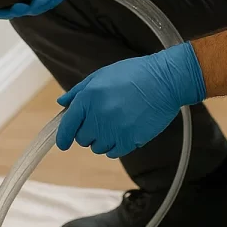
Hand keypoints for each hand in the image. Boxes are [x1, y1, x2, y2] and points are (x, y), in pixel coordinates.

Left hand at [55, 42, 205, 158]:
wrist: (164, 80)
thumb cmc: (133, 74)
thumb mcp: (101, 75)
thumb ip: (79, 91)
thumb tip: (62, 103)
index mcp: (88, 97)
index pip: (67, 125)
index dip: (63, 137)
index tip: (63, 143)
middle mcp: (98, 115)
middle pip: (82, 139)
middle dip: (87, 132)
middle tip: (100, 121)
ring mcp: (114, 129)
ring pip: (97, 147)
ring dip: (102, 140)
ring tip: (115, 124)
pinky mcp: (130, 140)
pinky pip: (113, 152)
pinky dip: (115, 146)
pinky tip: (124, 132)